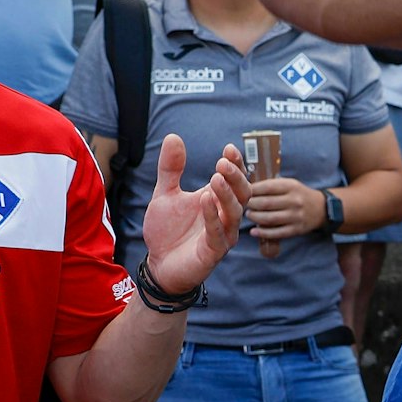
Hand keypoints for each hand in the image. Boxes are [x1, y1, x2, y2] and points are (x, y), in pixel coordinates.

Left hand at [139, 136, 250, 293]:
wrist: (159, 264)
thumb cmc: (167, 231)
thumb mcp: (165, 194)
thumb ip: (171, 168)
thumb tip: (173, 137)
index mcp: (218, 201)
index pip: (235, 180)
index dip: (236, 165)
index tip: (229, 148)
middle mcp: (225, 217)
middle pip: (243, 195)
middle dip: (236, 178)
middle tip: (223, 163)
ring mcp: (222, 235)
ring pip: (235, 213)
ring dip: (227, 195)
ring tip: (216, 178)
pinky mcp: (213, 252)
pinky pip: (218, 233)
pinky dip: (212, 215)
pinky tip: (205, 199)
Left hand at [246, 175, 326, 243]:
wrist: (321, 208)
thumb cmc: (299, 195)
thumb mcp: (289, 184)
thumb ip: (271, 186)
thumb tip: (247, 190)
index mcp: (291, 186)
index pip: (266, 187)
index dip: (252, 190)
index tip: (243, 192)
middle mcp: (294, 201)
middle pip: (265, 203)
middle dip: (251, 204)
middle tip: (244, 205)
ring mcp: (296, 216)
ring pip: (269, 218)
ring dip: (255, 217)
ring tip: (249, 215)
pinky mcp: (296, 229)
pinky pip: (277, 233)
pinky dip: (263, 233)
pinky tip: (254, 232)